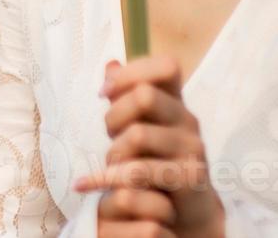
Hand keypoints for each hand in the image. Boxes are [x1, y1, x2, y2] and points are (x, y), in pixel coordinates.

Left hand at [73, 56, 225, 237]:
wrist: (187, 212)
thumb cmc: (156, 162)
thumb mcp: (141, 125)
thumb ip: (126, 96)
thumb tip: (111, 64)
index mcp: (176, 102)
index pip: (166, 66)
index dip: (131, 73)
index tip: (104, 92)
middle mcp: (188, 120)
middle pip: (145, 96)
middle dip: (114, 115)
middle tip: (108, 136)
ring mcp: (192, 148)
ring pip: (138, 134)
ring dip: (113, 151)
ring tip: (108, 165)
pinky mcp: (189, 177)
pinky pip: (139, 172)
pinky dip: (106, 178)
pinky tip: (85, 184)